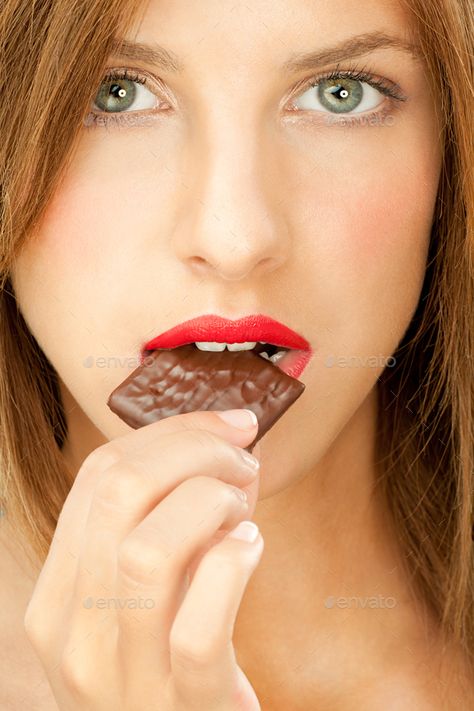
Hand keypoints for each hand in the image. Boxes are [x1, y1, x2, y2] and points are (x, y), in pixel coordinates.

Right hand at [24, 409, 263, 709]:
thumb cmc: (170, 662)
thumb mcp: (137, 594)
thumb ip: (157, 523)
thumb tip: (222, 434)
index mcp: (58, 595)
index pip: (98, 477)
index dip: (168, 433)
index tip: (225, 425)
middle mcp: (75, 635)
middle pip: (119, 495)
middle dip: (194, 451)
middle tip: (242, 460)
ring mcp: (127, 678)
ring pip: (148, 552)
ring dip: (210, 504)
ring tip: (242, 511)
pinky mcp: (189, 707)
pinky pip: (200, 625)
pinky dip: (233, 565)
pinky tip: (250, 549)